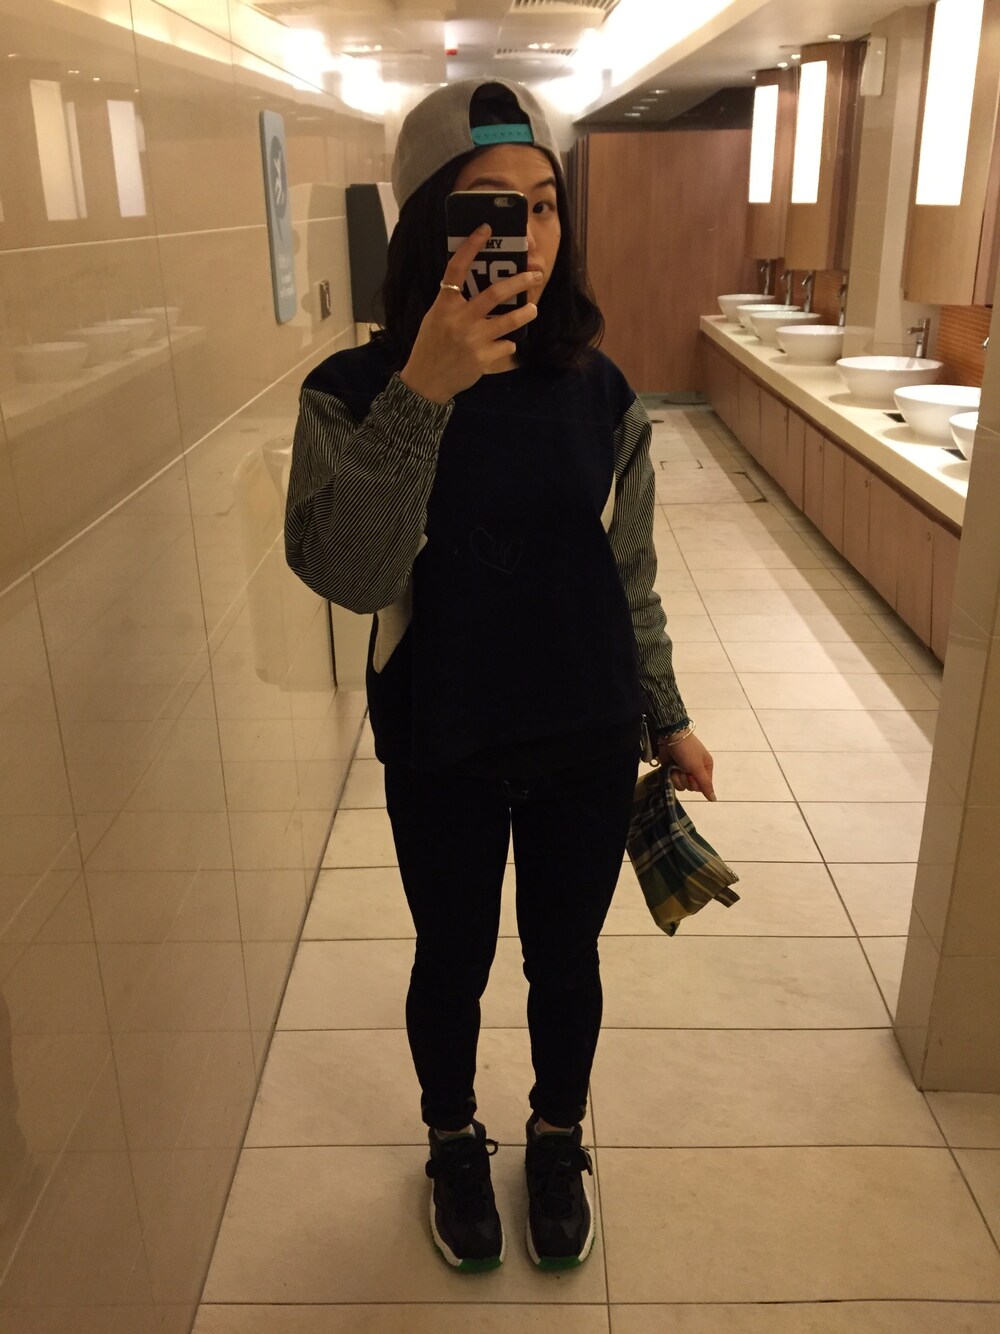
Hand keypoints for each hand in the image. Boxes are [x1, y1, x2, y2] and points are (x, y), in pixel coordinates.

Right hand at [399, 226, 541, 404]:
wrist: (426, 381)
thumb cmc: (430, 346)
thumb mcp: (435, 317)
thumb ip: (453, 302)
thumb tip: (475, 284)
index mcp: (445, 304)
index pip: (457, 268)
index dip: (471, 246)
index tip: (486, 229)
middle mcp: (460, 319)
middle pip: (495, 293)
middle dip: (520, 282)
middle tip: (535, 274)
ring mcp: (473, 339)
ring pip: (509, 321)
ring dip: (525, 313)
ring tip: (532, 309)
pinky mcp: (483, 359)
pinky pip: (506, 346)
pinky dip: (506, 344)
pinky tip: (501, 346)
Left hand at [659, 734, 715, 800]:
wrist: (669, 737)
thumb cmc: (687, 751)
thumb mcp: (697, 767)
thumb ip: (705, 784)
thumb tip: (714, 799)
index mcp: (706, 767)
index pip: (704, 786)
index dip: (696, 783)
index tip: (692, 774)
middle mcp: (696, 770)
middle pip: (692, 787)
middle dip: (686, 779)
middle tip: (683, 768)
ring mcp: (684, 770)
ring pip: (682, 786)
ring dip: (677, 777)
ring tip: (675, 766)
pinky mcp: (673, 770)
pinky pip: (674, 781)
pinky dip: (671, 775)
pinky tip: (670, 767)